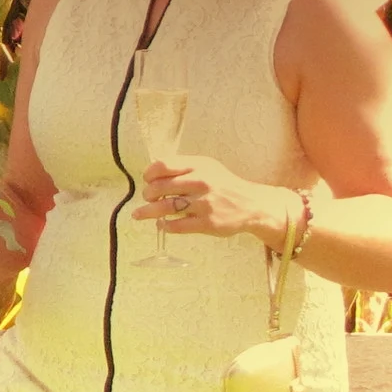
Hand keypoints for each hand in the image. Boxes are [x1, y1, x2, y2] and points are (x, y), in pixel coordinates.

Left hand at [134, 155, 295, 245]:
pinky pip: (178, 225)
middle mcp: (200, 183)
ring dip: (148, 212)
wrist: (251, 204)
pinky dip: (165, 225)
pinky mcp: (207, 223)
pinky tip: (162, 224)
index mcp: (198, 166)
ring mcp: (203, 204)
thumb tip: (154, 167)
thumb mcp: (207, 167)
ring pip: (166, 207)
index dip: (149, 174)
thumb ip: (183, 166)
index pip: (162, 166)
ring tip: (139, 214)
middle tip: (147, 198)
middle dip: (147, 194)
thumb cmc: (224, 184)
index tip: (147, 180)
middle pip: (160, 187)